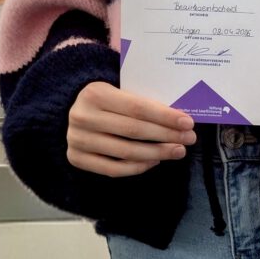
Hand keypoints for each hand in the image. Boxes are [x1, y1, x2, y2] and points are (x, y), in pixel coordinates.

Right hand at [67, 81, 195, 177]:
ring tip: (177, 151)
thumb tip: (179, 113)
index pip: (137, 108)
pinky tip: (155, 161)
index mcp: (96, 93)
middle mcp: (83, 117)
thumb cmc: (106, 98)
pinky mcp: (77, 159)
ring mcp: (78, 140)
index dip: (165, 116)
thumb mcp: (118, 88)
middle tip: (189, 139)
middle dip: (166, 136)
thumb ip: (141, 97)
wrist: (70, 109)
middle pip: (134, 131)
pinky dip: (138, 167)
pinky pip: (113, 169)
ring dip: (157, 153)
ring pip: (126, 152)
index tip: (188, 122)